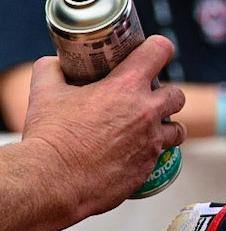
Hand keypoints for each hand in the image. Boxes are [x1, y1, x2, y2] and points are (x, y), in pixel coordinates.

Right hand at [21, 36, 184, 221]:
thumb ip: (51, 70)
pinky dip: (150, 153)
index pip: (159, 51)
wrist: (52, 182)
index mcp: (126, 87)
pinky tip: (133, 154)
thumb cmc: (50, 138)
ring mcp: (151, 141)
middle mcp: (147, 112)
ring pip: (177, 129)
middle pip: (176, 94)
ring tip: (146, 130)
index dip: (158, 48)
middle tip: (145, 100)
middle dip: (164, 95)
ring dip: (165, 127)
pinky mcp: (148, 167)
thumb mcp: (44, 94)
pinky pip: (161, 156)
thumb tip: (54, 62)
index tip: (154, 52)